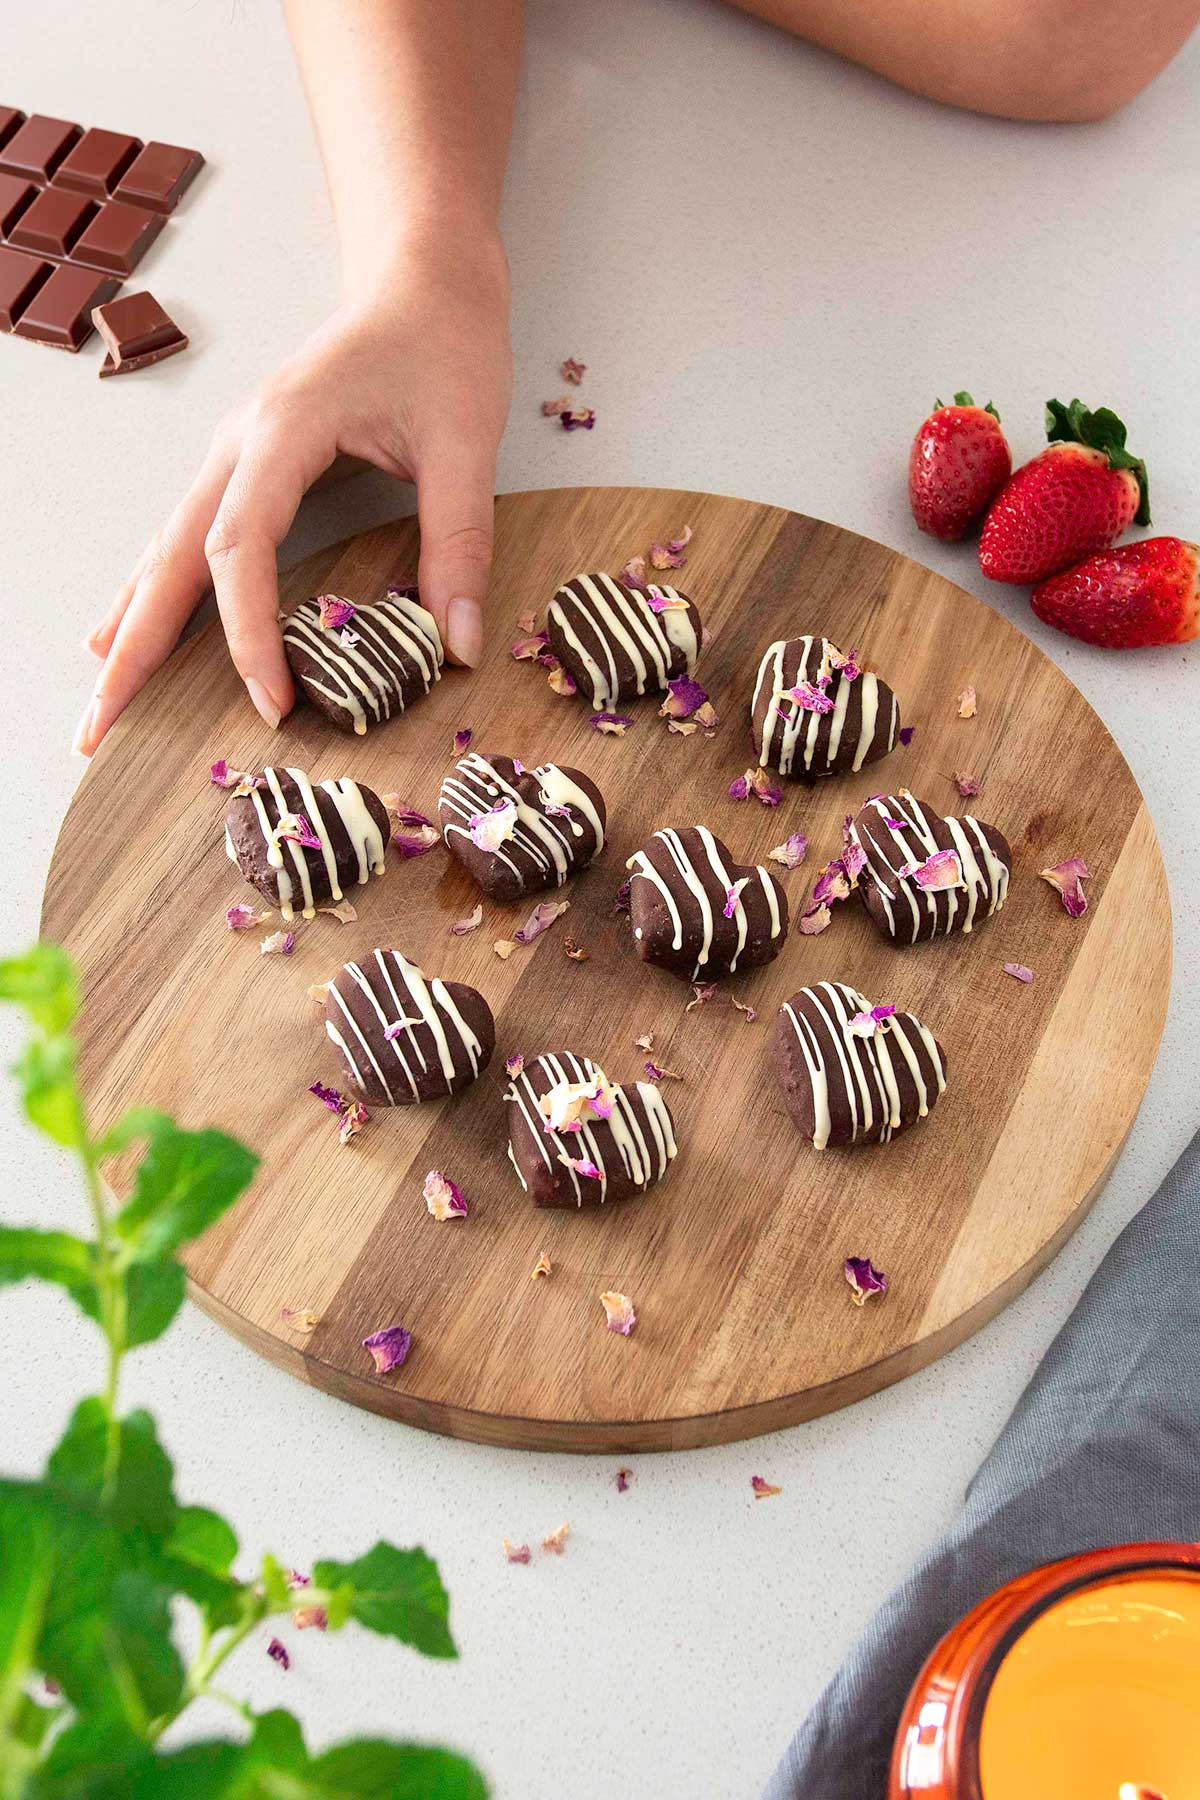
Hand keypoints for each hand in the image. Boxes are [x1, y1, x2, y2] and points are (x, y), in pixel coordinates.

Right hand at [76, 230, 511, 753]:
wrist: (422, 276)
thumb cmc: (443, 344)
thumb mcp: (467, 442)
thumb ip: (458, 542)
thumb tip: (456, 644)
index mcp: (281, 432)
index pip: (239, 548)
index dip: (248, 632)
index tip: (272, 701)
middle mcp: (237, 443)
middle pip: (168, 555)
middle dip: (135, 646)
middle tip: (101, 725)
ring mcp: (232, 452)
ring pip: (163, 547)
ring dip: (131, 623)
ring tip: (101, 694)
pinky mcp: (245, 463)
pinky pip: (184, 535)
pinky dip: (155, 589)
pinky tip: (126, 628)